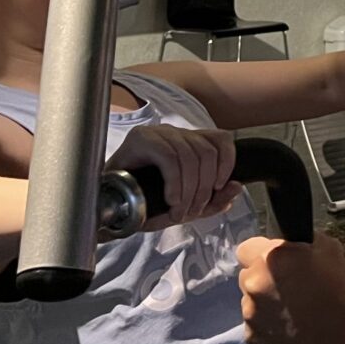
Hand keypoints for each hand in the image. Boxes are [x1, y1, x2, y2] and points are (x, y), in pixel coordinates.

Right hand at [108, 124, 240, 230]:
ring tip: (178, 211)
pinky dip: (175, 182)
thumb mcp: (185, 206)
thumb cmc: (144, 204)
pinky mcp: (140, 138)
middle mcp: (175, 132)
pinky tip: (170, 199)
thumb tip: (237, 187)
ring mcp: (158, 133)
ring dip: (189, 190)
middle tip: (191, 211)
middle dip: (204, 188)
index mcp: (189, 142)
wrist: (107, 208)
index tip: (218, 188)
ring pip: (191, 156)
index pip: (222, 139)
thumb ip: (212, 200)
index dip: (227, 163)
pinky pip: (169, 157)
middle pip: (208, 152)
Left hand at [238, 234, 344, 343]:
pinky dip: (267, 326)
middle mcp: (254, 284)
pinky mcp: (254, 337)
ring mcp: (251, 313)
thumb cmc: (339, 287)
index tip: (275, 261)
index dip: (261, 253)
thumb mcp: (326, 247)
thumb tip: (291, 245)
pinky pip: (255, 326)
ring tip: (290, 311)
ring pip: (250, 303)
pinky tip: (288, 327)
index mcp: (270, 258)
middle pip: (247, 276)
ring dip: (264, 303)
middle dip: (262, 279)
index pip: (246, 248)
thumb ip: (299, 243)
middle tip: (287, 286)